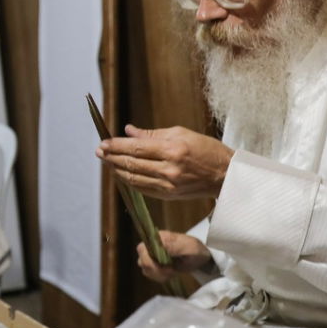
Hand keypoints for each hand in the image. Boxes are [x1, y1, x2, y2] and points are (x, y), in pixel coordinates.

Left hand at [97, 124, 233, 198]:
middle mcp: (168, 169)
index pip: (136, 148)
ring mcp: (168, 185)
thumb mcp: (181, 133)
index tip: (104, 143)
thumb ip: (152, 134)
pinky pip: (142, 189)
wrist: (226, 176)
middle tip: (100, 152)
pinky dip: (129, 181)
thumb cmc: (206, 150)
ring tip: (107, 162)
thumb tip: (129, 131)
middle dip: (112, 157)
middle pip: (131, 164)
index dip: (116, 145)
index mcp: (172, 150)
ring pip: (134, 178)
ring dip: (117, 170)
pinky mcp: (168, 196)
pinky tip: (121, 174)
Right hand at [137, 230, 213, 281]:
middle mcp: (151, 245)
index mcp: (157, 237)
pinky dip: (160, 277)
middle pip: (142, 261)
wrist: (200, 257)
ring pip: (145, 269)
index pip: (142, 249)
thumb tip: (160, 245)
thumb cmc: (195, 250)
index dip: (151, 261)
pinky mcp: (154, 264)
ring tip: (172, 272)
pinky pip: (150, 274)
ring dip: (159, 275)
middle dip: (156, 270)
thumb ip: (174, 246)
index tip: (168, 267)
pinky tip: (170, 274)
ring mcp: (152, 255)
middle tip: (172, 271)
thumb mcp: (188, 246)